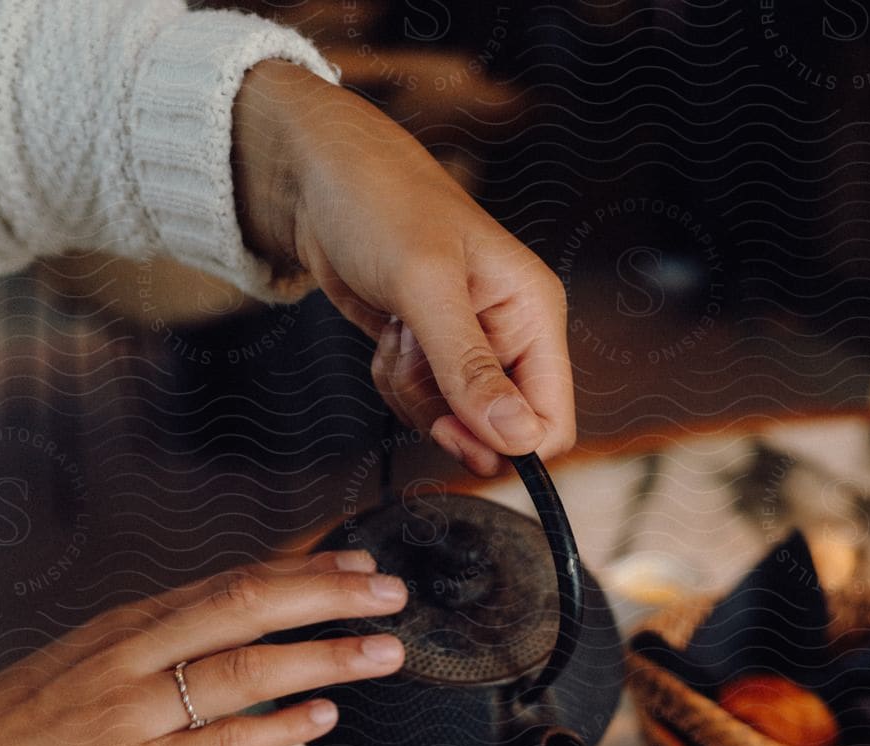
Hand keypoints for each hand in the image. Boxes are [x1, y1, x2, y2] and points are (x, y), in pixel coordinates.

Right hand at [0, 553, 406, 745]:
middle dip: (328, 599)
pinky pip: (218, 744)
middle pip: (246, 608)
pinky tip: (323, 716)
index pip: (233, 583)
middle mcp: (136, 655)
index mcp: (133, 624)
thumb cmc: (35, 720)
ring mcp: (135, 712)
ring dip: (323, 657)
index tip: (363, 566)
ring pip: (243, 670)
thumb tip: (249, 626)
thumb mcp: (98, 658)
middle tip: (394, 595)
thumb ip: (170, 641)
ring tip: (383, 651)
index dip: (305, 572)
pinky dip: (277, 726)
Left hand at [232, 63, 574, 477]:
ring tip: (400, 330)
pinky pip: (420, 404)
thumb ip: (469, 367)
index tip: (457, 429)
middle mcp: (510, 334)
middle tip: (415, 362)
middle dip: (448, 412)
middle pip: (496, 431)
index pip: (550, 419)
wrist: (319, 177)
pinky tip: (389, 333)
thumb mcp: (425, 285)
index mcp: (533, 312)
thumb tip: (516, 437)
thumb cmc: (380, 201)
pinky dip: (395, 381)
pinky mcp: (431, 354)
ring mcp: (469, 347)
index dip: (509, 444)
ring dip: (414, 391)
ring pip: (454, 422)